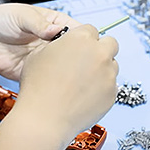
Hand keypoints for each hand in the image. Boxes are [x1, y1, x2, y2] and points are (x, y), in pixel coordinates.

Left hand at [0, 3, 80, 79]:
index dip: (84, 39)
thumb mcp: (22, 15)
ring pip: (63, 67)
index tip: (87, 45)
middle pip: (73, 52)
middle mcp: (52, 42)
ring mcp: (45, 58)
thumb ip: (39, 24)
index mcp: (55, 24)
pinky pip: (47, 79)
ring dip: (66, 71)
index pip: (76, 31)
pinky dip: (51, 81)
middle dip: (78, 57)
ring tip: (66, 72)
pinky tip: (53, 80)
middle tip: (79, 62)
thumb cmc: (1, 20)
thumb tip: (55, 30)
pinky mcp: (36, 72)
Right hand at [14, 24, 118, 139]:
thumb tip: (65, 46)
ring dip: (102, 70)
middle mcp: (99, 53)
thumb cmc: (37, 87)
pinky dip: (101, 90)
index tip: (78, 48)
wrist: (44, 119)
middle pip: (110, 43)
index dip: (84, 39)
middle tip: (87, 62)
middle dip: (101, 50)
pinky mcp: (112, 93)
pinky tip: (83, 97)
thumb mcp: (38, 54)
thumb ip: (58, 45)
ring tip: (81, 84)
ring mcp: (108, 74)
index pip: (91, 30)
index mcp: (81, 38)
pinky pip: (110, 87)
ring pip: (112, 66)